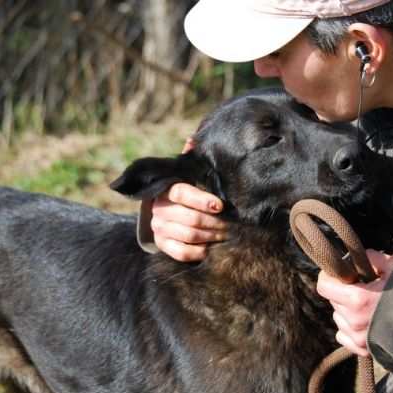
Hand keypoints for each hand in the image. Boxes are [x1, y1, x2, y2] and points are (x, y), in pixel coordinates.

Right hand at [151, 138, 228, 261]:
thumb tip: (192, 140)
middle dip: (216, 223)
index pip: (181, 192)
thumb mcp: (189, 175)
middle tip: (233, 225)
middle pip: (190, 218)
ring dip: (212, 236)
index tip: (220, 206)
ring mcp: (159, 227)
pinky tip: (212, 247)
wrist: (169, 213)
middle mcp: (159, 208)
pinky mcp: (162, 244)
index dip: (201, 200)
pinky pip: (182, 252)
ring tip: (228, 234)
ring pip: (189, 235)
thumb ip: (192, 161)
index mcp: (166, 189)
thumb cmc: (188, 191)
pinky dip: (200, 251)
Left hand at [316, 249, 392, 356]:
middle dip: (342, 292)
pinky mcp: (364, 351)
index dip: (329, 276)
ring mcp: (358, 338)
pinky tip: (366, 321)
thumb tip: (358, 255)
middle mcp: (353, 320)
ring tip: (367, 306)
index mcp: (357, 299)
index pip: (324, 286)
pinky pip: (344, 336)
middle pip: (333, 301)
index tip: (340, 273)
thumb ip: (371, 257)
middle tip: (361, 288)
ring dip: (346, 310)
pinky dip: (350, 328)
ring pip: (339, 318)